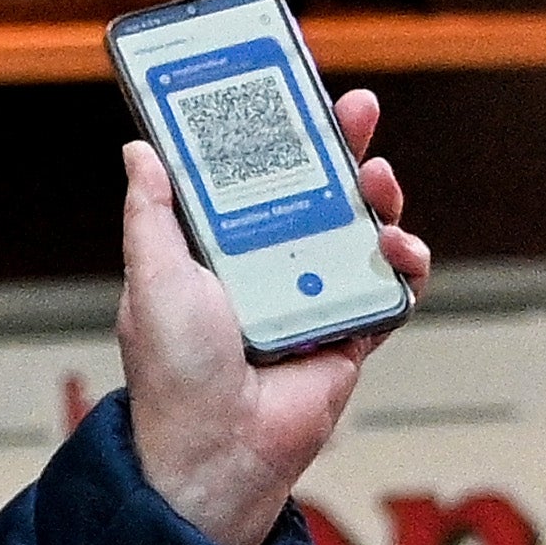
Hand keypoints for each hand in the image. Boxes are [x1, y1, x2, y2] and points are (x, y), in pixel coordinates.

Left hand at [118, 89, 432, 544]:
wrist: (217, 453)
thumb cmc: (175, 374)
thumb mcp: (151, 278)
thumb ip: (151, 214)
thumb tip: (141, 149)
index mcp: (218, 249)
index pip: (253, 174)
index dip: (276, 133)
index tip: (294, 92)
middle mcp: (267, 267)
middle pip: (316, 191)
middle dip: (340, 146)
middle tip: (357, 109)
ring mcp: (312, 299)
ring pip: (358, 231)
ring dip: (377, 198)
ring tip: (378, 184)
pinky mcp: (349, 335)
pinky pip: (388, 290)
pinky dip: (404, 266)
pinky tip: (402, 251)